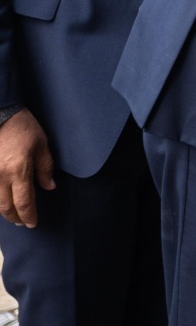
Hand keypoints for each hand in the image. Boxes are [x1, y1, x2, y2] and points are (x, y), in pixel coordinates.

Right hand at [0, 109, 54, 227]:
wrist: (1, 113)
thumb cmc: (23, 127)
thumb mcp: (42, 145)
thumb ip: (45, 168)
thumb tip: (49, 187)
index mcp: (19, 171)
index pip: (24, 202)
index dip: (29, 216)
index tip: (33, 223)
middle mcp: (0, 177)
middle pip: (6, 207)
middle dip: (15, 218)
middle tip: (23, 222)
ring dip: (4, 211)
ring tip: (13, 215)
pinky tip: (2, 201)